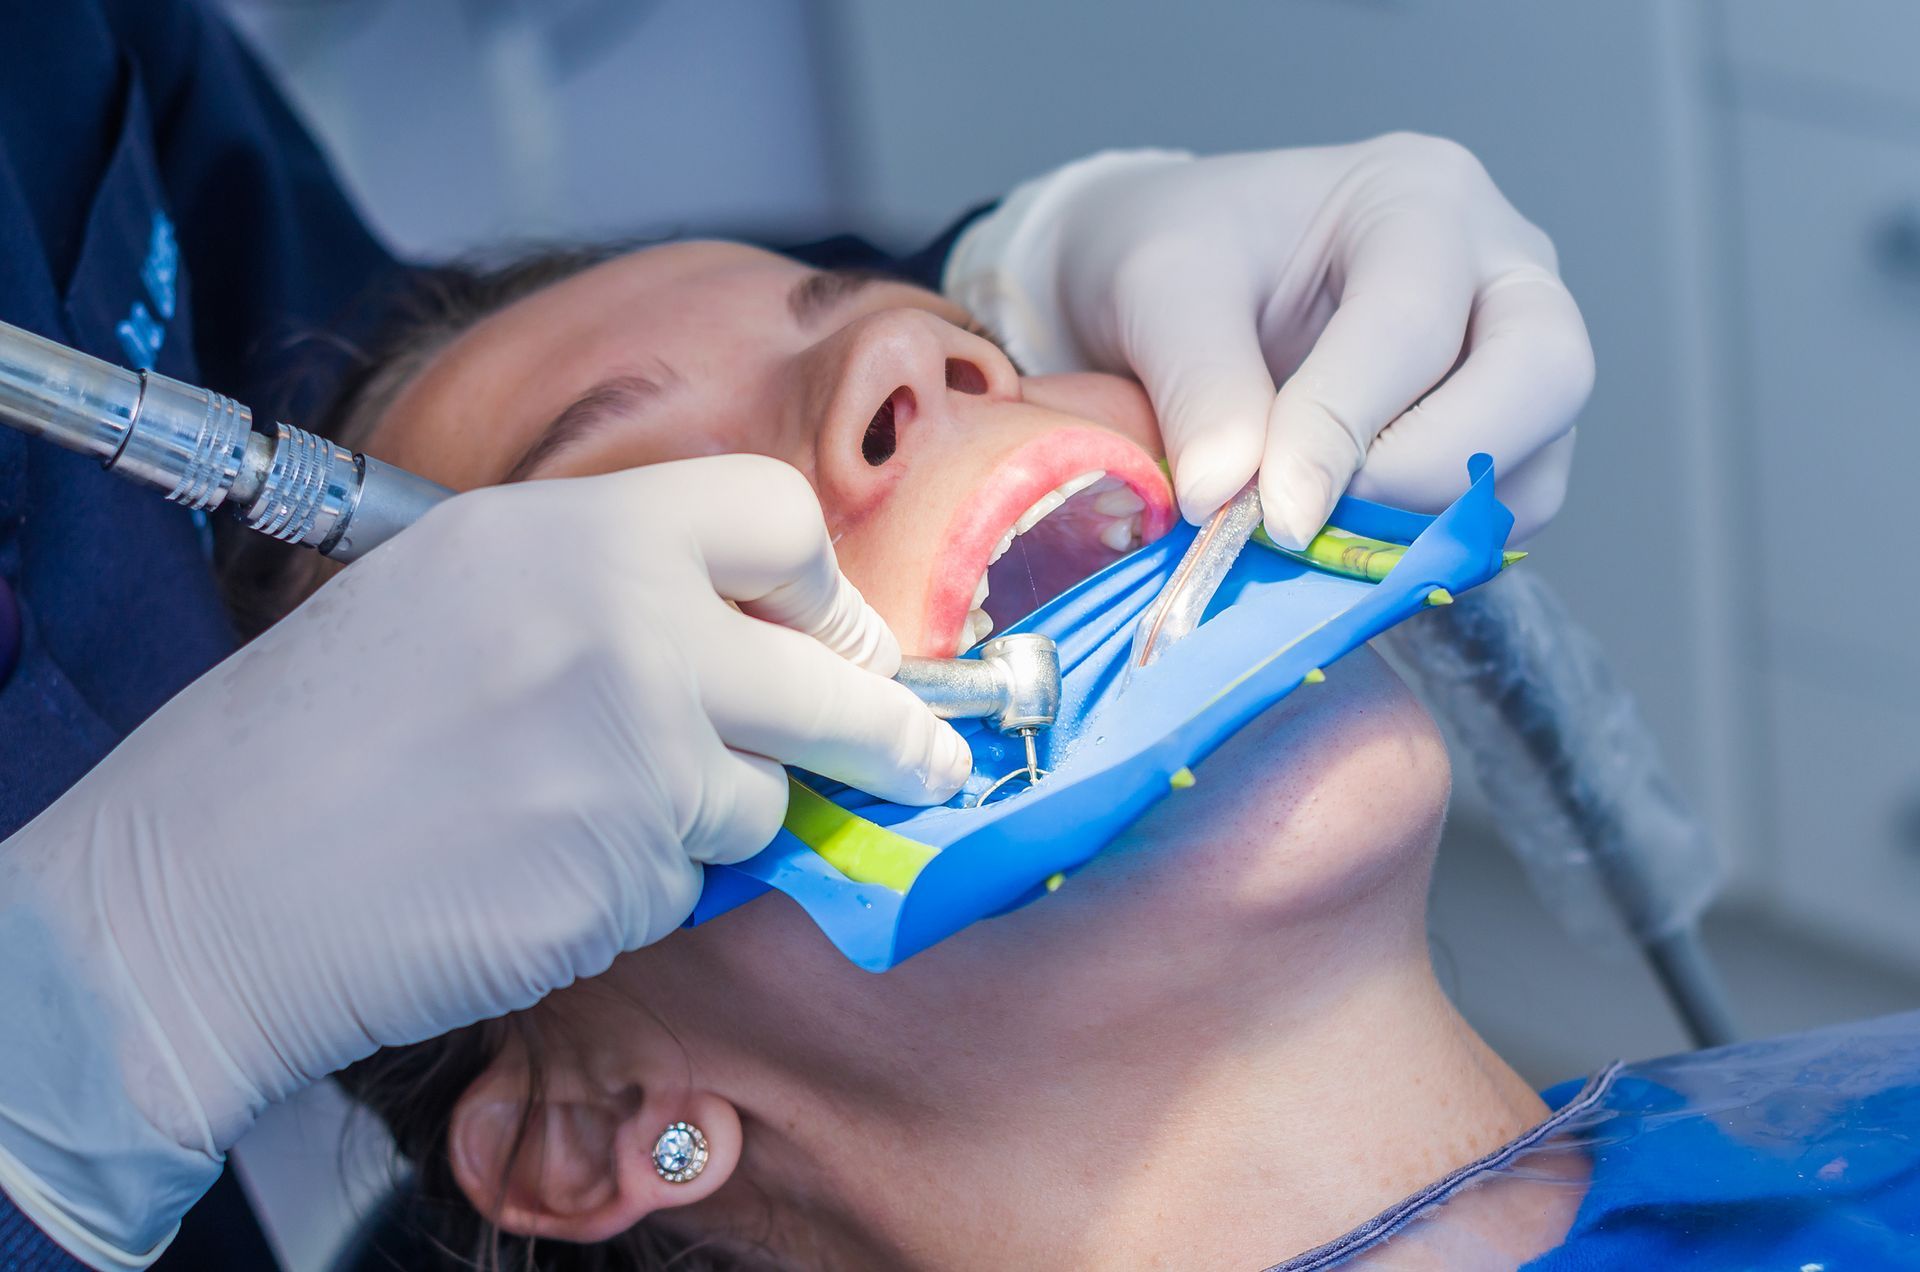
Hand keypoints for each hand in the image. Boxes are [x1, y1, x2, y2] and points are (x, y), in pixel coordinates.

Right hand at [0, 454, 966, 1259]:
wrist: (215, 876)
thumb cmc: (327, 725)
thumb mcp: (464, 581)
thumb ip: (617, 581)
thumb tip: (766, 624)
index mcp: (583, 535)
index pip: (778, 516)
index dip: (820, 583)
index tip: (836, 630)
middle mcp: (632, 633)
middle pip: (834, 681)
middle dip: (891, 730)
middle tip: (928, 756)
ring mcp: (639, 765)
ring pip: (761, 798)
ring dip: (707, 813)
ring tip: (567, 806)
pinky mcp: (627, 882)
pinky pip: (691, 881)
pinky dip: (643, 882)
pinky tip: (537, 866)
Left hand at [946, 136, 1593, 546]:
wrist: (1178, 286)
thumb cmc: (1181, 258)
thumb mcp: (1159, 285)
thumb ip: (1196, 380)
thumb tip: (1225, 492)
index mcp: (1419, 196)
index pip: (1413, 322)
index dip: (1342, 428)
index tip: (1273, 512)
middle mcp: (1501, 266)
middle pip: (1547, 374)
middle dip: (1431, 470)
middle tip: (1315, 521)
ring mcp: (1519, 357)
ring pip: (1537, 464)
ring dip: (1430, 527)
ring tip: (1314, 535)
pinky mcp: (1510, 442)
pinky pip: (1505, 516)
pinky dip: (1430, 550)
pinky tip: (1339, 542)